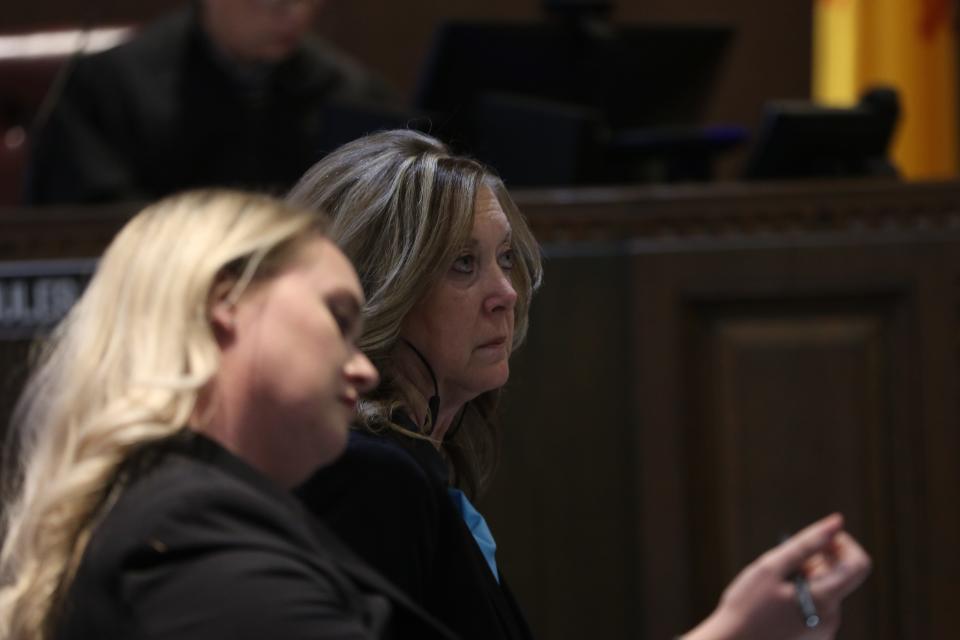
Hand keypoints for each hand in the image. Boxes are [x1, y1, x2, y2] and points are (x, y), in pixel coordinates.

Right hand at [682, 513, 870, 639]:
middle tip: (782, 561)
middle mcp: (832, 619)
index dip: (843, 544)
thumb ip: (807, 543)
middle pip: (837, 576)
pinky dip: (800, 594)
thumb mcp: (771, 568)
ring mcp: (823, 631)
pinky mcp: (812, 637)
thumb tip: (836, 523)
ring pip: (824, 590)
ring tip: (773, 584)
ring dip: (804, 577)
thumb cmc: (746, 607)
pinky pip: (815, 606)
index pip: (858, 564)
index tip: (818, 540)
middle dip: (815, 560)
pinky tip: (774, 600)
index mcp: (825, 600)